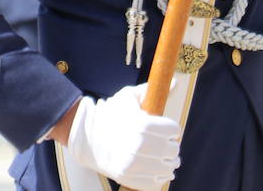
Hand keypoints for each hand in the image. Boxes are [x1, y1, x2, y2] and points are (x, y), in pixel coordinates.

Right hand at [65, 84, 180, 189]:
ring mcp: (133, 165)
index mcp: (141, 124)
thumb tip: (175, 82)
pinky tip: (154, 167)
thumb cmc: (111, 115)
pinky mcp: (129, 179)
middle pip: (173, 149)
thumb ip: (150, 91)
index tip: (164, 128)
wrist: (87, 137)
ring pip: (168, 167)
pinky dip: (159, 176)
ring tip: (159, 156)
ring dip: (167, 162)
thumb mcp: (127, 98)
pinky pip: (157, 182)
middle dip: (170, 145)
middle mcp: (138, 146)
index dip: (170, 128)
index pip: (174, 130)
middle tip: (162, 142)